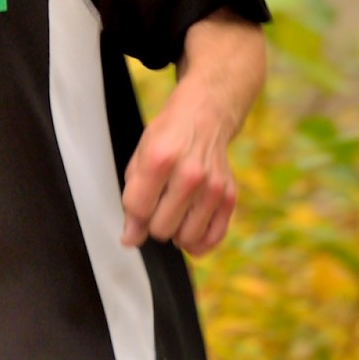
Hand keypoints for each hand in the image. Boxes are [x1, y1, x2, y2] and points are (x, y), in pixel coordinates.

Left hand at [120, 90, 236, 257]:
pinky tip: (188, 232)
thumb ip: (133, 198)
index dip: (133, 214)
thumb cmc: (169, 137)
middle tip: (156, 208)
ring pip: (186, 238)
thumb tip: (131, 237)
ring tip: (172, 216)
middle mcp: (190, 175)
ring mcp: (212, 187)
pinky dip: (198, 242)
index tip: (137, 208)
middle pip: (161, 228)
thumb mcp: (140, 158)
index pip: (138, 209)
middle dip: (152, 224)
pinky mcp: (229, 196)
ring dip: (175, 233)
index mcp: (160, 159)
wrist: (203, 117)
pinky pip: (213, 236)